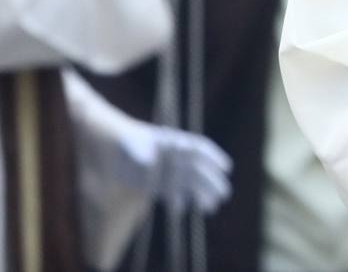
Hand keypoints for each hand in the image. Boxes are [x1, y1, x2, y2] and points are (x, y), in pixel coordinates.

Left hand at [111, 122, 232, 215]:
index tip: (226, 168)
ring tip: (211, 208)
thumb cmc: (127, 142)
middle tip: (224, 194)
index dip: (215, 158)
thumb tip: (149, 165)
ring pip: (190, 184)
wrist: (115, 149)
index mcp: (177, 142)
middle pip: (199, 170)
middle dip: (212, 182)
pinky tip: (179, 211)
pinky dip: (177, 202)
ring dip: (201, 195)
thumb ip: (142, 154)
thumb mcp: (133, 145)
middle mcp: (177, 158)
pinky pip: (173, 194)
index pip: (200, 149)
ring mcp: (169, 171)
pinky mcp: (159, 185)